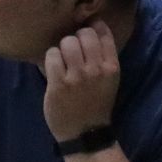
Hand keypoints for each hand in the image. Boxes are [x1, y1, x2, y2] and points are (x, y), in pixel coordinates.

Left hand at [41, 22, 121, 142]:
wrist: (86, 133)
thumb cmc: (96, 104)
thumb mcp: (108, 80)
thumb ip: (102, 58)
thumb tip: (89, 28)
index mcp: (112, 67)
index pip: (103, 33)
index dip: (92, 27)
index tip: (86, 31)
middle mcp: (96, 69)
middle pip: (83, 34)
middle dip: (75, 39)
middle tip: (71, 50)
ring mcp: (77, 77)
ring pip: (66, 42)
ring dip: (61, 48)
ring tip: (62, 59)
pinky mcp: (59, 84)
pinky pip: (51, 56)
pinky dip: (50, 59)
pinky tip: (53, 68)